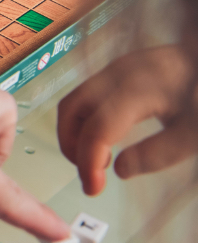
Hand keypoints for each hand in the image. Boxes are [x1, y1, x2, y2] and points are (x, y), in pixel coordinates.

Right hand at [58, 45, 197, 195]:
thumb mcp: (193, 132)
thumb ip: (159, 153)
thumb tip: (120, 170)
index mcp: (137, 88)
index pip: (96, 129)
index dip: (87, 162)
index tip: (93, 188)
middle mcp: (118, 73)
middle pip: (70, 110)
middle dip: (71, 147)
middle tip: (91, 174)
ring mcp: (114, 68)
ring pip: (73, 102)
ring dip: (75, 134)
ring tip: (99, 158)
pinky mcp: (116, 70)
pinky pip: (85, 95)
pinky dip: (83, 120)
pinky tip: (106, 137)